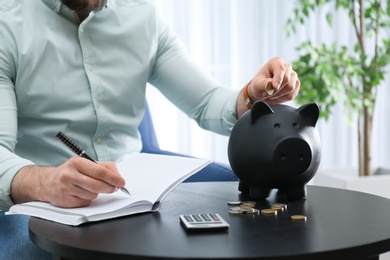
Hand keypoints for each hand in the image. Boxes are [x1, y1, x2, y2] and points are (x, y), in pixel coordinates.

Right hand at [11, 157, 125, 207]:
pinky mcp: (64, 200)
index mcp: (76, 162)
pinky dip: (88, 199)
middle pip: (97, 185)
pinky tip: (81, 193)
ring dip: (97, 193)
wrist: (46, 182)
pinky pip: (85, 202)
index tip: (121, 182)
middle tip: (115, 188)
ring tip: (90, 188)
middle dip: (110, 188)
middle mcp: (69, 175)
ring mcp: (65, 188)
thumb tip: (117, 175)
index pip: (99, 171)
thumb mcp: (85, 163)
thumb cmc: (70, 172)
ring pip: (92, 195)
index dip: (113, 178)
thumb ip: (103, 167)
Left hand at [248, 56, 299, 103]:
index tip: (274, 88)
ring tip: (271, 94)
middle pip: (287, 80)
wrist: (262, 91)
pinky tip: (277, 96)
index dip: (278, 80)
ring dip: (279, 94)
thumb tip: (272, 85)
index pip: (281, 70)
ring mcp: (293, 76)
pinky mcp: (296, 85)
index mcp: (276, 62)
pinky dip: (282, 98)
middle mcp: (287, 67)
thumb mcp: (257, 84)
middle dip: (275, 89)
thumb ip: (263, 83)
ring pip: (290, 88)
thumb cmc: (259, 85)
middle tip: (266, 92)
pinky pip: (292, 95)